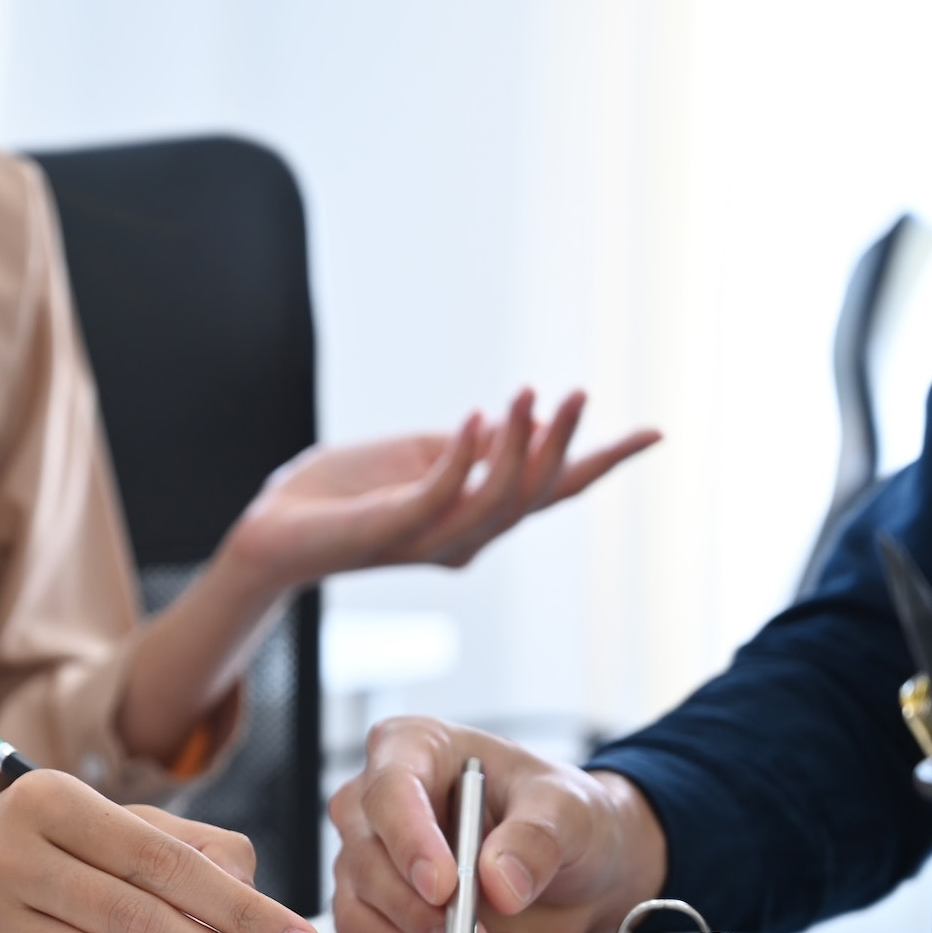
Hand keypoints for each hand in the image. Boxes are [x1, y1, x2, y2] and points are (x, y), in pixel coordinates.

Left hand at [221, 390, 659, 592]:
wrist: (275, 529)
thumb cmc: (341, 494)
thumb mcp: (419, 459)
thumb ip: (466, 450)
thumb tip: (514, 422)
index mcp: (477, 519)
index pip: (554, 490)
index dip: (604, 460)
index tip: (656, 432)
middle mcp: (467, 539)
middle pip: (539, 493)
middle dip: (564, 442)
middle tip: (577, 393)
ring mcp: (433, 540)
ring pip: (502, 497)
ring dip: (522, 443)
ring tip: (529, 393)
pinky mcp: (394, 529)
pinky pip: (444, 492)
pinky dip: (467, 455)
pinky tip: (480, 415)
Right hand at [329, 717, 667, 932]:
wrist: (575, 869)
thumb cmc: (562, 818)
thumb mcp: (570, 812)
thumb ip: (537, 838)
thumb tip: (497, 883)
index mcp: (414, 747)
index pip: (391, 788)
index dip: (410, 839)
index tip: (444, 888)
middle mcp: (377, 800)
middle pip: (367, 857)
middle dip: (421, 912)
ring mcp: (368, 857)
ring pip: (361, 911)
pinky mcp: (373, 909)